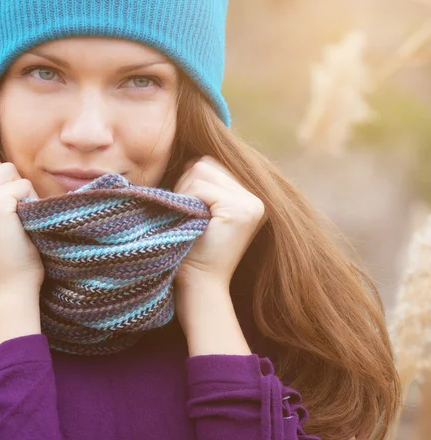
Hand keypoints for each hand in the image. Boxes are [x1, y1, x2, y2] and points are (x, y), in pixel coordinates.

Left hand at [173, 155, 267, 291]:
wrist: (199, 286)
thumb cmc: (191, 250)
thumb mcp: (201, 211)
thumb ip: (203, 184)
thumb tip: (189, 154)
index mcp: (248, 197)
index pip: (209, 164)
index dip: (189, 183)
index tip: (189, 210)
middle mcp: (255, 198)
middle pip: (204, 163)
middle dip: (186, 185)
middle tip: (188, 215)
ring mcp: (251, 203)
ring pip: (199, 170)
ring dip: (184, 192)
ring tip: (190, 220)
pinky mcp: (239, 209)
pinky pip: (199, 186)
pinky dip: (188, 201)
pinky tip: (194, 223)